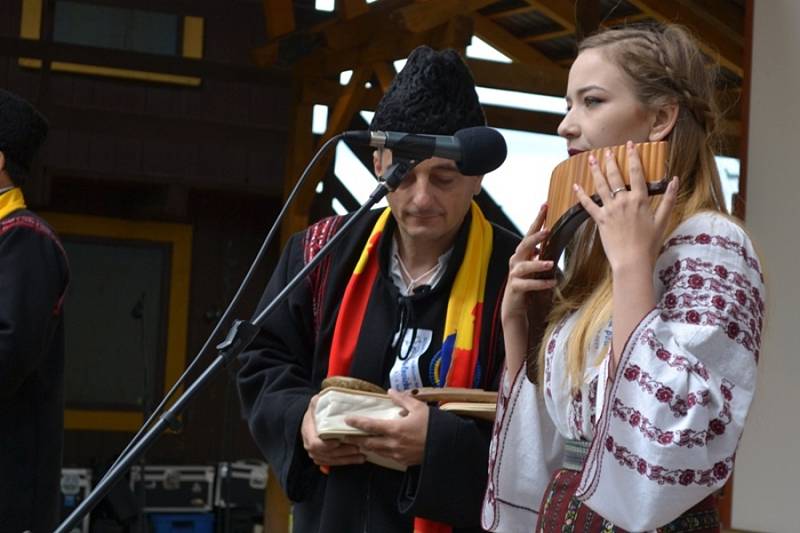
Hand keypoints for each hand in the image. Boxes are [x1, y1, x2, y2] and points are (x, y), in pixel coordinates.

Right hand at [301, 393, 364, 465]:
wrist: (313, 417)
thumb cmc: (317, 408)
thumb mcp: (316, 402)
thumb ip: (319, 401)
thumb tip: (323, 398)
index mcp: (308, 430)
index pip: (314, 443)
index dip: (326, 445)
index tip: (338, 442)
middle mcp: (309, 443)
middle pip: (324, 454)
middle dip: (341, 453)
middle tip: (357, 448)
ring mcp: (315, 452)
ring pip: (329, 460)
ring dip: (346, 460)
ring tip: (361, 456)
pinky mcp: (322, 456)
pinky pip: (332, 463)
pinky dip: (345, 462)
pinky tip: (358, 459)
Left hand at [342, 389, 428, 467]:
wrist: (447, 446)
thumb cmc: (433, 426)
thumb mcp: (419, 408)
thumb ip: (403, 399)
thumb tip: (391, 392)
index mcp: (395, 429)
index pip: (370, 426)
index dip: (357, 422)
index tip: (347, 419)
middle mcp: (393, 444)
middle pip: (368, 442)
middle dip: (356, 439)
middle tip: (346, 435)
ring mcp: (397, 455)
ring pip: (376, 451)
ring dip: (367, 445)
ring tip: (359, 441)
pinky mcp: (403, 461)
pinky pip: (386, 456)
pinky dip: (380, 451)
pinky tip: (380, 446)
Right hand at [502, 203, 556, 324]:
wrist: (515, 306)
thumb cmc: (528, 284)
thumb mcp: (536, 266)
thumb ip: (541, 253)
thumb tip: (554, 238)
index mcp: (522, 253)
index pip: (530, 232)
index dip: (537, 220)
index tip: (545, 205)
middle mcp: (516, 261)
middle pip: (524, 245)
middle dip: (535, 237)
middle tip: (548, 230)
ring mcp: (514, 274)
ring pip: (524, 266)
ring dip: (537, 264)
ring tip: (551, 263)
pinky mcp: (516, 288)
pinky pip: (527, 284)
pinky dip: (539, 283)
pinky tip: (551, 283)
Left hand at [574, 141, 678, 271]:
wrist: (633, 260)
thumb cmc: (650, 243)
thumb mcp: (663, 220)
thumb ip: (668, 198)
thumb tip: (675, 179)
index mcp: (640, 199)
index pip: (636, 173)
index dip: (633, 157)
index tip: (630, 145)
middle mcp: (624, 201)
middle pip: (616, 176)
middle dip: (611, 161)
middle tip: (606, 150)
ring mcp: (610, 210)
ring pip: (601, 186)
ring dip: (595, 171)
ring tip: (591, 159)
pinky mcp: (600, 220)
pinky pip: (588, 204)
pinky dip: (581, 194)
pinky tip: (576, 185)